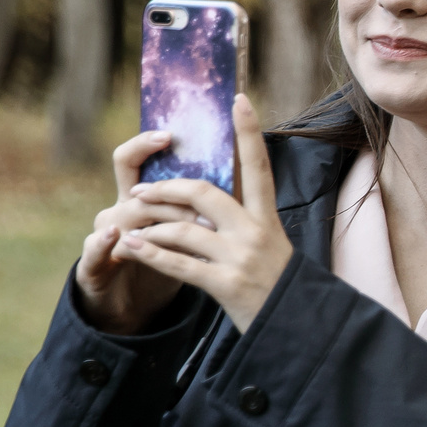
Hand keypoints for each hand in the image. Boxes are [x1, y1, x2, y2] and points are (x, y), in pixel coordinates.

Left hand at [85, 97, 294, 332]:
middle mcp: (255, 232)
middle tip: (139, 192)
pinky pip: (179, 264)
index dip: (248, 132)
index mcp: (267, 219)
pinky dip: (150, 255)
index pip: (258, 167)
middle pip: (205, 192)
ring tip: (129, 227)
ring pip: (184, 229)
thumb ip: (243, 223)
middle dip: (166, 188)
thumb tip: (205, 201)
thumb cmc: (277, 285)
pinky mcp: (227, 285)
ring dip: (150, 226)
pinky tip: (132, 249)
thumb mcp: (270, 246)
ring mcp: (241, 258)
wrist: (297, 327)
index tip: (239, 100)